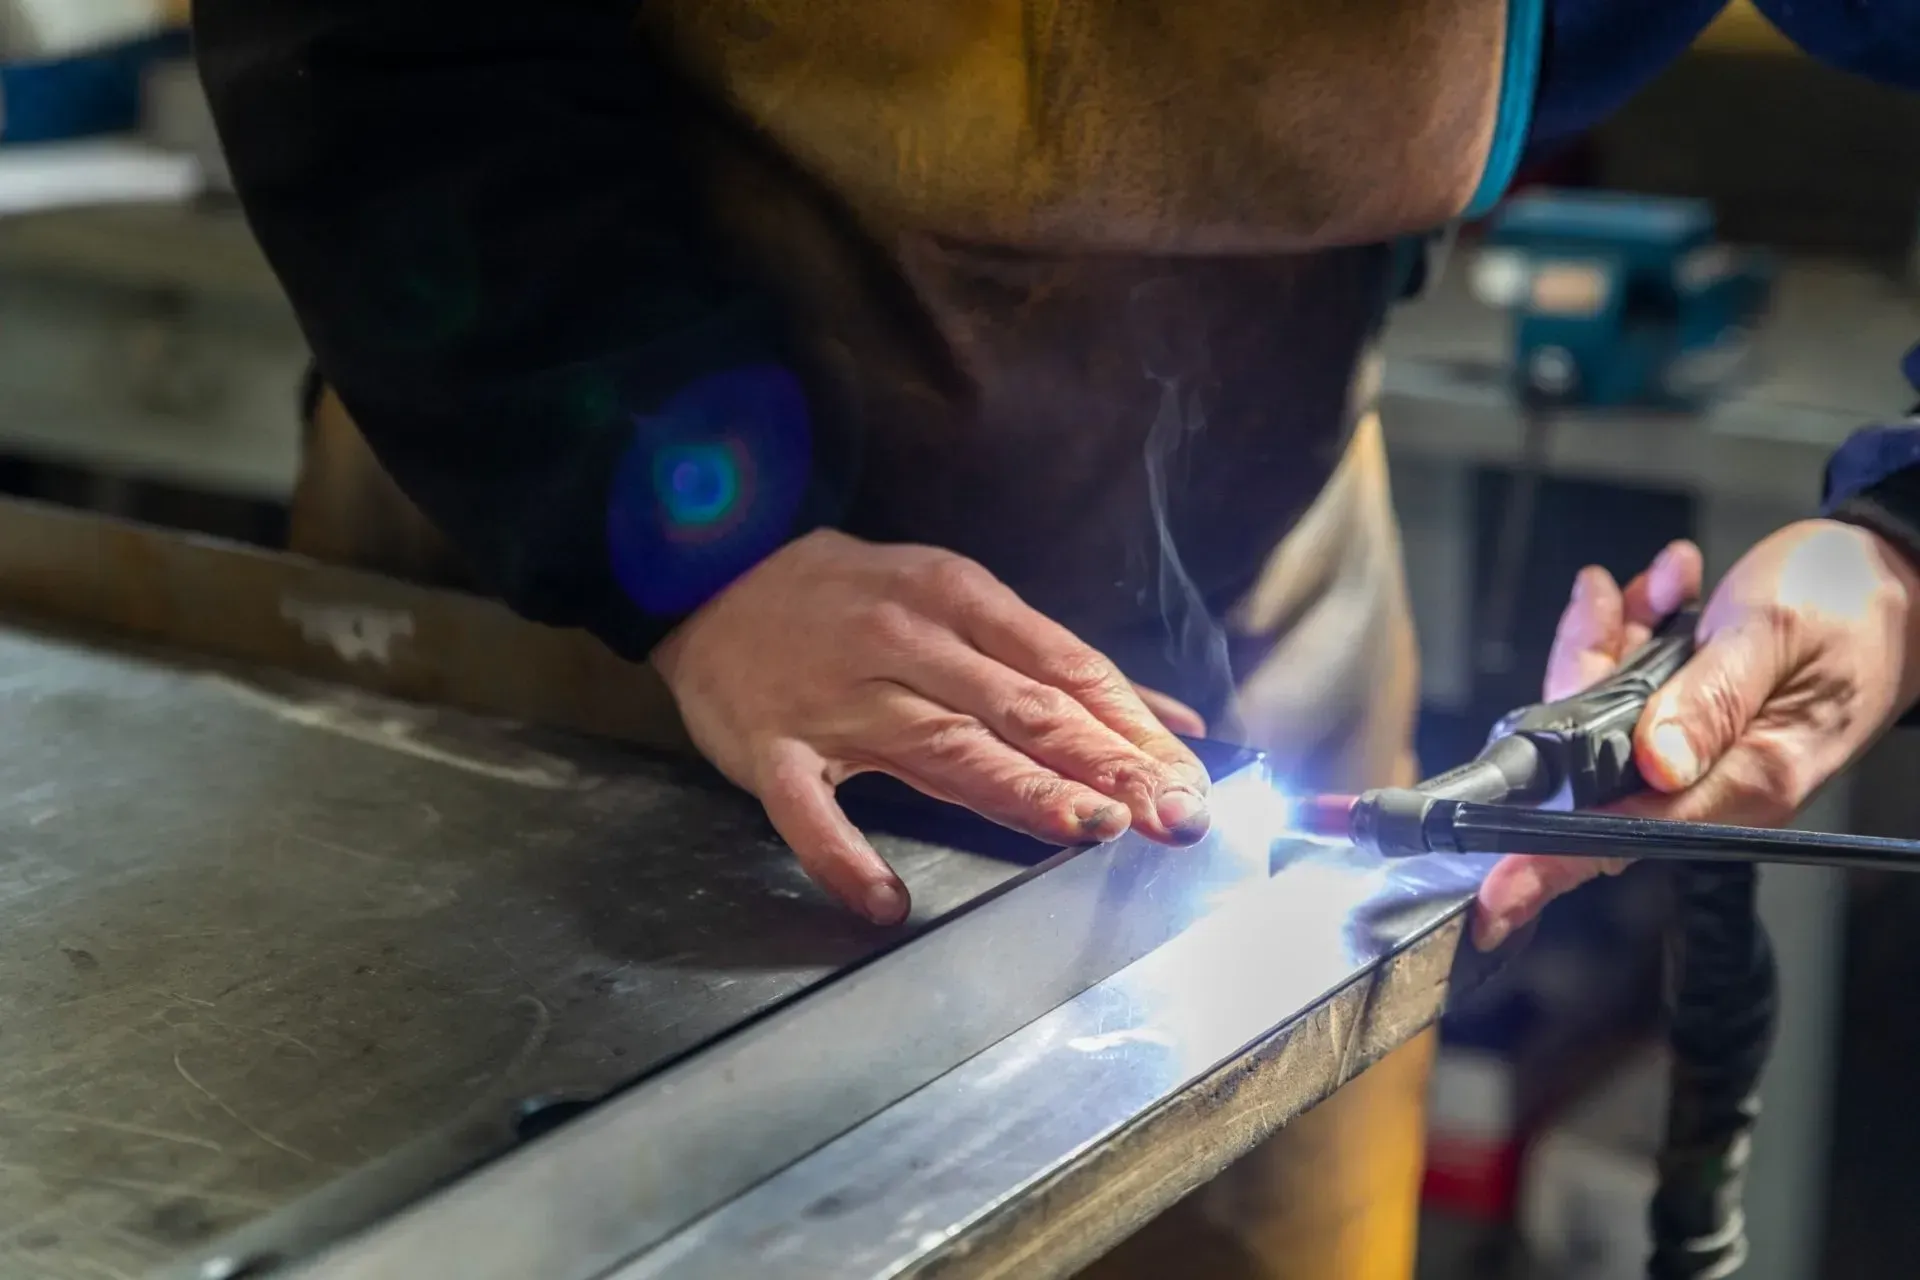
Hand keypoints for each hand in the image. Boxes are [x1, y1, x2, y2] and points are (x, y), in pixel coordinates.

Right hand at [650, 529, 1213, 924]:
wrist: (706, 572)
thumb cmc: (851, 596)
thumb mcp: (955, 597)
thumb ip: (1059, 662)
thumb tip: (1173, 720)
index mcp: (956, 599)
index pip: (1065, 668)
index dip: (1133, 729)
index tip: (1190, 782)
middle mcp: (906, 644)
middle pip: (1020, 708)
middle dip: (1103, 762)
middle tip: (1170, 814)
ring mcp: (836, 699)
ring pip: (940, 746)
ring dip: (1018, 788)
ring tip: (1085, 830)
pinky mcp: (771, 748)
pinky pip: (807, 811)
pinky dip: (843, 856)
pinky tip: (887, 902)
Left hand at [1475, 521, 1919, 949]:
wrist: (1893, 579)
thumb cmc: (1848, 607)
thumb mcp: (1770, 634)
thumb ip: (1709, 700)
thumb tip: (1654, 764)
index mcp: (1746, 780)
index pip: (1623, 835)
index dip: (1547, 863)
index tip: (1492, 896)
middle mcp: (1716, 780)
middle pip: (1591, 766)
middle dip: (1578, 674)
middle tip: (1602, 604)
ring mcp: (1700, 754)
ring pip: (1601, 718)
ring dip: (1610, 643)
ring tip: (1662, 586)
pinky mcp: (1690, 723)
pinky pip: (1626, 692)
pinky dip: (1630, 635)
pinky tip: (1666, 591)